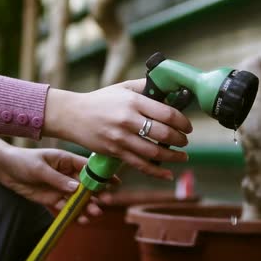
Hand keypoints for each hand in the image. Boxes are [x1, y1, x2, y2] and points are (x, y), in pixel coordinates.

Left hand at [0, 133, 101, 223]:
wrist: (5, 170)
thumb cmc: (23, 162)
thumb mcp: (40, 169)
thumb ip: (58, 179)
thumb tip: (77, 188)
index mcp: (66, 160)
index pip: (88, 166)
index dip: (101, 174)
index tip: (114, 182)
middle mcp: (67, 174)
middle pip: (86, 185)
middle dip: (96, 194)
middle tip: (104, 202)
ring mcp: (61, 187)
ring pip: (78, 198)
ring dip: (87, 206)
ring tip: (94, 214)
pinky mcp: (53, 198)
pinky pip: (67, 207)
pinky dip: (74, 213)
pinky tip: (81, 219)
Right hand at [43, 79, 192, 179]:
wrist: (72, 115)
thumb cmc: (100, 100)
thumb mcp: (122, 88)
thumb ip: (145, 87)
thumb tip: (168, 87)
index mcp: (133, 102)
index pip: (167, 113)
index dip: (182, 122)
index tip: (188, 126)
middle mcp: (128, 120)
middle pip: (163, 134)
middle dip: (180, 140)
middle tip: (185, 141)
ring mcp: (121, 138)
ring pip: (154, 152)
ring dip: (173, 156)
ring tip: (182, 156)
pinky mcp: (115, 152)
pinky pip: (140, 165)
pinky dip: (157, 171)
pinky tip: (168, 173)